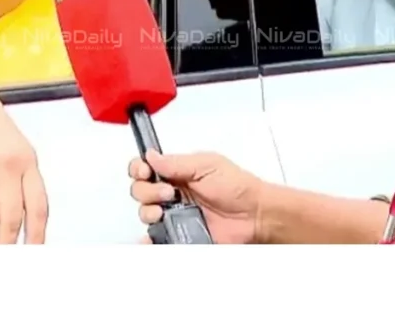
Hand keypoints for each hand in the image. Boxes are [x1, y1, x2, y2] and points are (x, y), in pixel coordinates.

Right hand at [0, 70, 47, 243]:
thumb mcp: (14, 146)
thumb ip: (20, 177)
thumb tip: (22, 218)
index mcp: (28, 162)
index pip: (38, 206)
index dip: (37, 235)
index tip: (33, 255)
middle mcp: (9, 165)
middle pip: (12, 216)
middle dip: (8, 246)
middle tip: (2, 264)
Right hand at [128, 149, 263, 243]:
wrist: (255, 216)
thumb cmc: (239, 188)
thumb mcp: (208, 164)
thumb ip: (176, 162)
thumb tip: (151, 156)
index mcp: (178, 172)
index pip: (145, 167)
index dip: (138, 169)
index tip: (144, 171)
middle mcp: (173, 193)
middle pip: (140, 190)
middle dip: (146, 190)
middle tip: (168, 192)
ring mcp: (175, 214)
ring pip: (145, 213)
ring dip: (148, 211)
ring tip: (166, 211)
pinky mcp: (179, 234)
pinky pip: (156, 237)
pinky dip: (148, 239)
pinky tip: (152, 234)